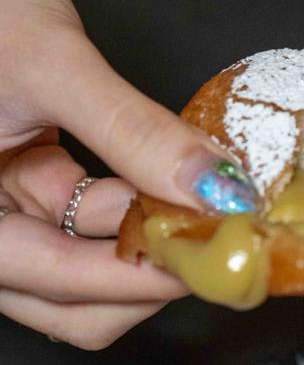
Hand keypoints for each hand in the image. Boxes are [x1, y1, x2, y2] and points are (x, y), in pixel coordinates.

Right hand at [0, 0, 258, 346]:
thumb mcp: (52, 62)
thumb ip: (133, 132)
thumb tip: (219, 190)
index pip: (56, 284)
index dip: (142, 279)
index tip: (219, 256)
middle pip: (70, 303)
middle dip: (148, 276)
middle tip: (221, 238)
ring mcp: (0, 215)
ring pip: (82, 273)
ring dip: (145, 248)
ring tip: (205, 207)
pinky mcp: (22, 193)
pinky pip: (83, 227)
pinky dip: (131, 215)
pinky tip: (174, 187)